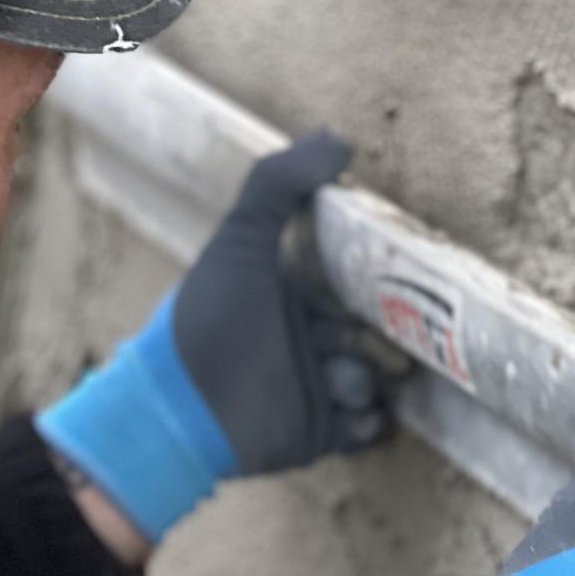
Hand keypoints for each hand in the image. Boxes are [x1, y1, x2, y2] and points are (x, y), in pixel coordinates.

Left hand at [35, 132, 394, 541]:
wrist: (182, 407)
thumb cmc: (209, 317)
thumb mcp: (241, 238)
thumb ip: (281, 184)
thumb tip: (341, 140)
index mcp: (291, 294)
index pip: (352, 287)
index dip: (374, 285)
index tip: (392, 281)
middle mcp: (306, 340)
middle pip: (373, 335)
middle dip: (380, 337)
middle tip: (363, 337)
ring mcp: (315, 388)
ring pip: (373, 382)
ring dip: (363, 380)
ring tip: (337, 381)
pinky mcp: (319, 435)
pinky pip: (367, 429)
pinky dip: (367, 422)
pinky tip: (349, 414)